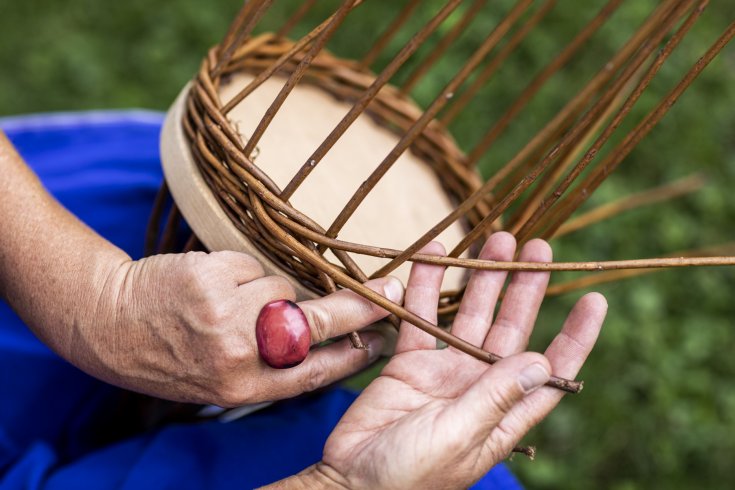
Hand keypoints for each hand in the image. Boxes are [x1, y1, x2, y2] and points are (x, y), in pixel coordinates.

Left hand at [70, 250, 402, 405]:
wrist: (111, 325)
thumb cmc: (170, 353)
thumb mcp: (220, 379)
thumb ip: (269, 363)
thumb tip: (324, 332)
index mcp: (248, 387)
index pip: (319, 371)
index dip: (357, 353)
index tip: (384, 339)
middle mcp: (242, 356)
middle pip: (320, 323)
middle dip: (359, 307)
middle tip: (388, 291)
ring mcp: (228, 316)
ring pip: (280, 286)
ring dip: (263, 287)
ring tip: (227, 299)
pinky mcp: (214, 281)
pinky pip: (250, 265)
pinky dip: (236, 268)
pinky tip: (210, 282)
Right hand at [288, 232, 606, 488]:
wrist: (351, 480)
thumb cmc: (410, 476)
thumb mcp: (458, 437)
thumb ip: (495, 397)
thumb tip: (542, 360)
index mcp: (503, 412)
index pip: (551, 371)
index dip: (574, 336)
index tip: (594, 300)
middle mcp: (479, 386)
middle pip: (510, 329)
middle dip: (525, 288)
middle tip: (536, 247)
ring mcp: (444, 372)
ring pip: (468, 315)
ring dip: (481, 278)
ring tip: (495, 239)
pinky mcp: (409, 363)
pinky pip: (420, 317)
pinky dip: (424, 286)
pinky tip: (433, 254)